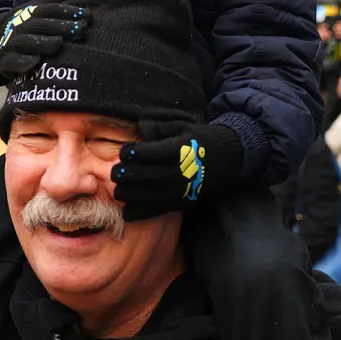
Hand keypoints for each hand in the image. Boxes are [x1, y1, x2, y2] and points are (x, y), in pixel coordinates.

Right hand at [0, 0, 93, 77]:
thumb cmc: (27, 25)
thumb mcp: (40, 8)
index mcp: (32, 12)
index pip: (51, 9)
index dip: (69, 10)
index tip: (87, 15)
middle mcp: (22, 26)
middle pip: (42, 24)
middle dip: (62, 26)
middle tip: (81, 29)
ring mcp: (13, 43)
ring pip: (28, 42)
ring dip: (44, 42)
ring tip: (59, 43)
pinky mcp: (6, 60)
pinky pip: (14, 61)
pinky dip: (24, 62)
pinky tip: (35, 61)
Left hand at [110, 122, 244, 221]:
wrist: (226, 160)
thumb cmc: (198, 140)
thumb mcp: (182, 127)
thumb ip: (159, 128)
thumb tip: (140, 126)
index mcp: (182, 150)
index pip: (155, 153)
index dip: (136, 153)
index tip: (125, 151)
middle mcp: (184, 172)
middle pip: (153, 176)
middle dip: (130, 176)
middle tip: (114, 173)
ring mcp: (184, 190)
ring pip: (155, 196)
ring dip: (132, 196)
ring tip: (117, 191)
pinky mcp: (183, 202)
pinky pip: (161, 210)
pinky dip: (143, 213)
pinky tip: (127, 213)